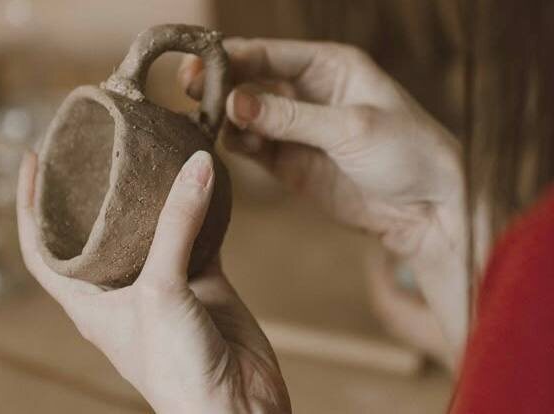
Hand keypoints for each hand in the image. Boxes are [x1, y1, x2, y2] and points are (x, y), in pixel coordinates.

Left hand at [17, 151, 290, 412]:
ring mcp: (162, 284)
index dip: (29, 204)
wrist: (234, 408)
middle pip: (97, 230)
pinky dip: (202, 207)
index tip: (34, 159)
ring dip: (154, 192)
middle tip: (99, 144)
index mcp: (87, 300)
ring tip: (150, 149)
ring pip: (153, 227)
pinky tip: (203, 177)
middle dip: (95, 188)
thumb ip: (177, 225)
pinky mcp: (202, 282)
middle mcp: (120, 289)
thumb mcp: (160, 291)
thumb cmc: (176, 370)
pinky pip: (198, 234)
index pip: (40, 247)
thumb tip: (195, 165)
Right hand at [180, 39, 467, 356]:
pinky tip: (223, 142)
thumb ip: (291, 118)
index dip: (232, 56)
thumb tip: (234, 103)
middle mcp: (309, 93)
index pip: (269, 54)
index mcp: (330, 67)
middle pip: (251, 81)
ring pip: (246, 115)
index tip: (199, 65)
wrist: (428, 208)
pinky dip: (236, 144)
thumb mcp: (351, 128)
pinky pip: (253, 147)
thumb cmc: (408, 152)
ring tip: (202, 120)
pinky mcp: (290, 163)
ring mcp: (297, 129)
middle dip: (220, 83)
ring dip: (224, 117)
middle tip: (188, 88)